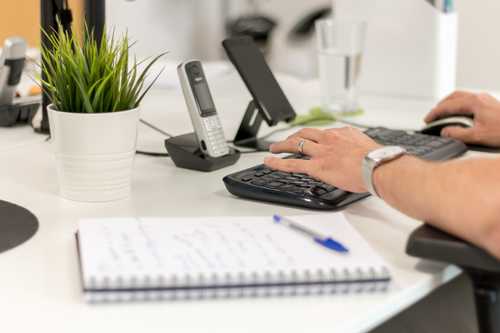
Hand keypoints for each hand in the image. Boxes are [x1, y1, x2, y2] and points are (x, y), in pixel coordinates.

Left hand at [264, 127, 380, 192]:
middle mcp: (328, 139)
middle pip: (305, 134)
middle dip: (293, 136)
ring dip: (282, 145)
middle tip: (286, 140)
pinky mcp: (316, 166)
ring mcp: (321, 152)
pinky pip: (292, 163)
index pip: (322, 133)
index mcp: (342, 133)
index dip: (312, 137)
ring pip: (295, 145)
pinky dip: (278, 163)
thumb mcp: (367, 146)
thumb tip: (358, 153)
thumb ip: (358, 147)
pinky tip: (269, 162)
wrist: (377, 166)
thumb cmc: (377, 160)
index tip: (309, 139)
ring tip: (274, 148)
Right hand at [425, 91, 499, 146]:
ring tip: (443, 113)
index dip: (435, 113)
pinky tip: (461, 114)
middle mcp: (480, 98)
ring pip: (462, 97)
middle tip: (432, 115)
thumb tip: (445, 131)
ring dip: (450, 104)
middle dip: (440, 105)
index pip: (448, 106)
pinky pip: (470, 100)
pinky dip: (459, 105)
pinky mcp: (491, 104)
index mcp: (475, 103)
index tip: (427, 120)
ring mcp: (486, 99)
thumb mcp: (478, 136)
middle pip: (454, 97)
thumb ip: (458, 134)